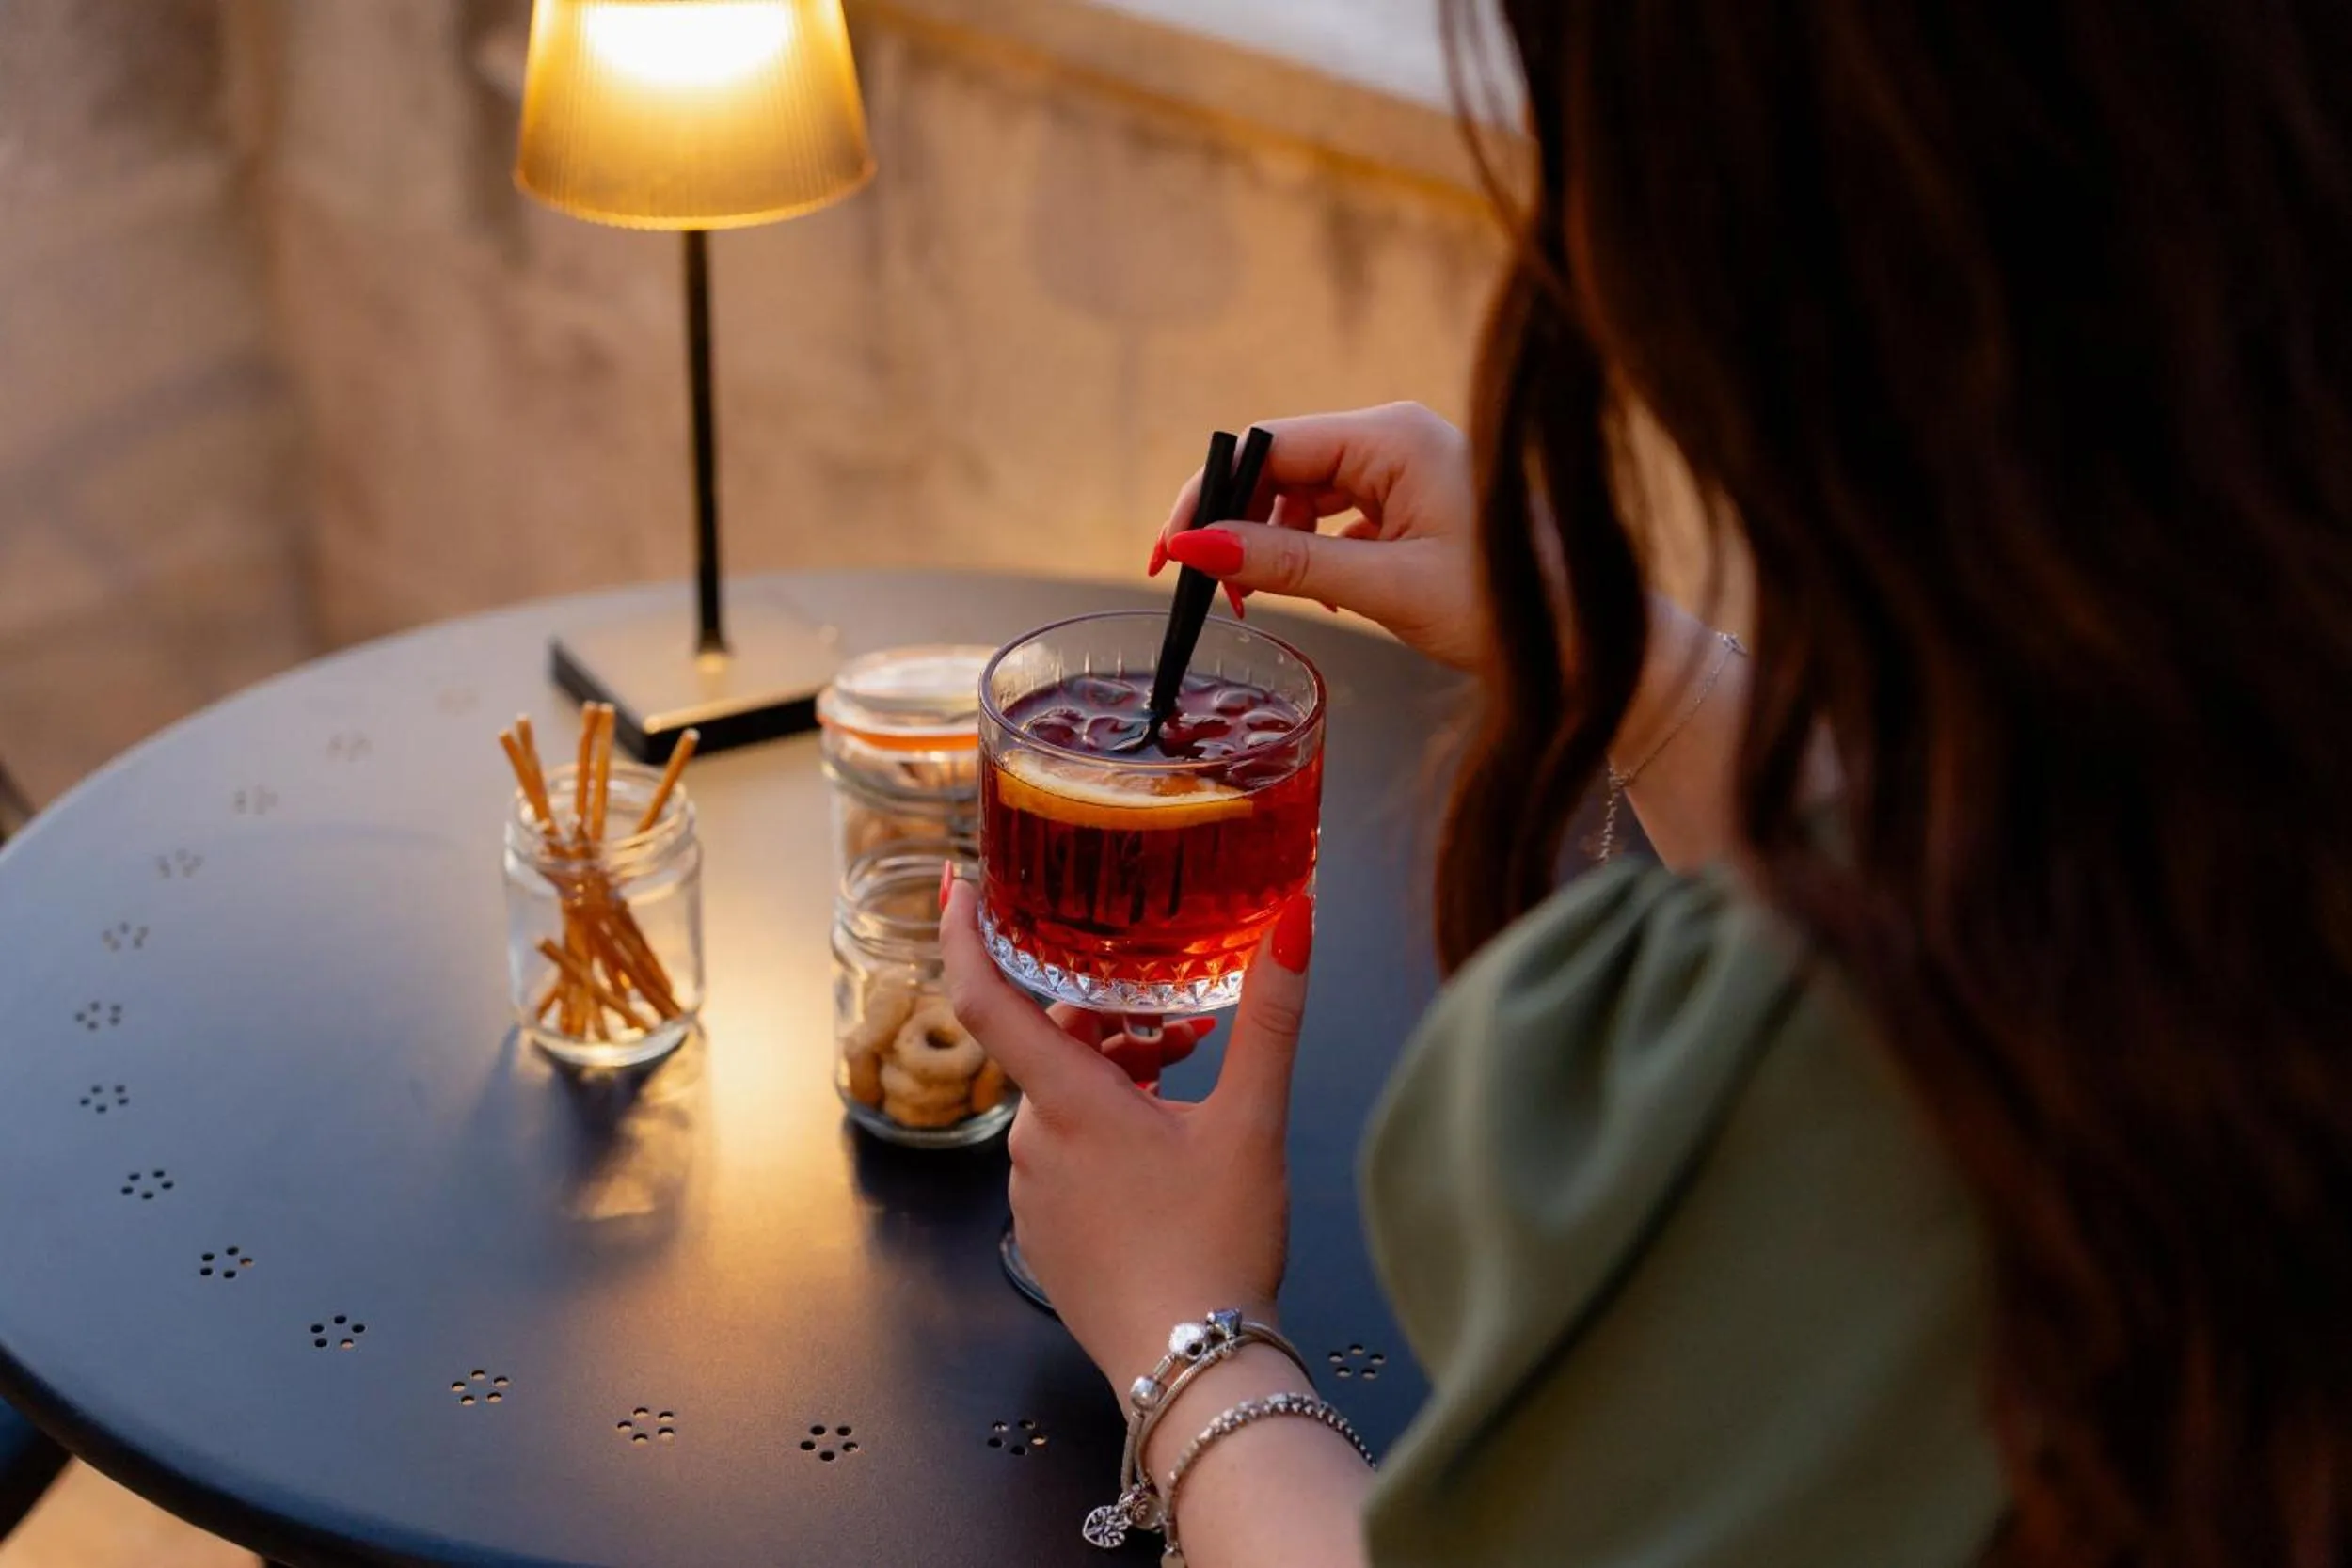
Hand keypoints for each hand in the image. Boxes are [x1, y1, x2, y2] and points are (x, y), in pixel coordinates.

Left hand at [941, 880, 1315, 1393]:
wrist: (1195, 1369)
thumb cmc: (1217, 1247)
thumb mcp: (1254, 1122)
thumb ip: (1270, 1015)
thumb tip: (1295, 919)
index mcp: (1068, 1103)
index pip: (986, 996)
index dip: (968, 933)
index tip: (959, 883)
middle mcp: (1034, 1143)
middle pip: (1050, 1045)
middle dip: (1111, 1019)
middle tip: (1185, 1021)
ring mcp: (1034, 1192)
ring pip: (1062, 1100)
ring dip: (1117, 1076)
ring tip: (1190, 1081)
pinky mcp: (1046, 1233)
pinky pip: (1064, 1154)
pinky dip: (1106, 1129)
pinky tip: (1166, 1146)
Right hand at [1150, 402, 1484, 668]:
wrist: (1581, 642)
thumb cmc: (1503, 608)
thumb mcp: (1384, 587)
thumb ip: (1288, 563)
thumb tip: (1196, 546)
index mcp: (1393, 436)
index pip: (1270, 445)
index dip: (1210, 495)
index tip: (1172, 551)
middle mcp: (1395, 438)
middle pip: (1280, 465)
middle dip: (1235, 522)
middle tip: (1205, 586)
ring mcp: (1405, 468)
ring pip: (1303, 493)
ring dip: (1269, 542)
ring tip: (1256, 600)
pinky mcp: (1410, 502)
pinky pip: (1335, 515)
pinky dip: (1309, 552)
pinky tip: (1314, 595)